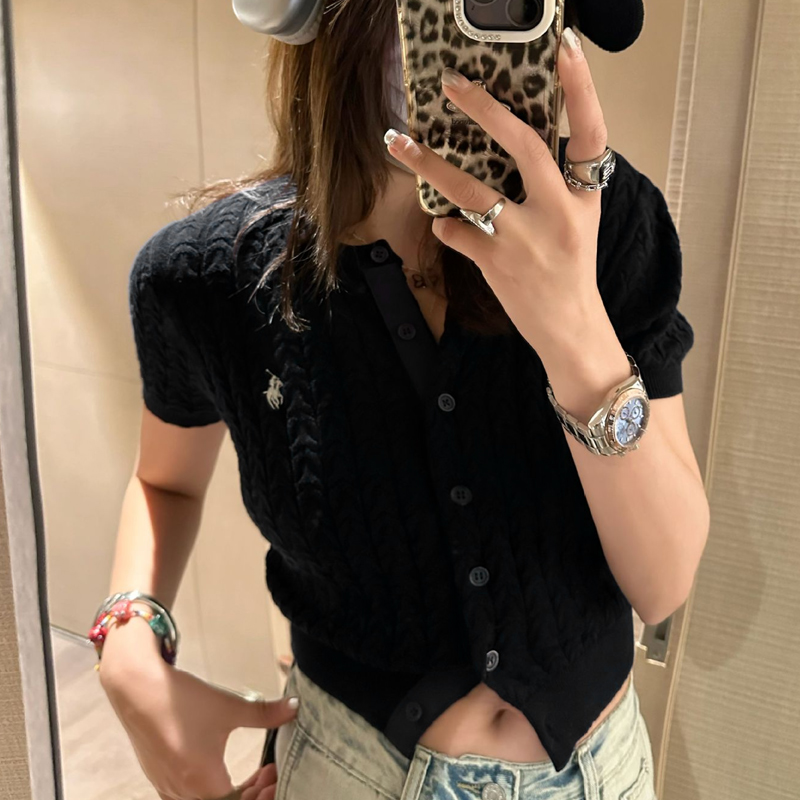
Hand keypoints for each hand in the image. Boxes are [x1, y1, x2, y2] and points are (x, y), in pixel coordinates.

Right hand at [99, 631, 297, 799]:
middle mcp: (183, 792)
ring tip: (250, 776)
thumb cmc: (183, 700)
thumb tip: (295, 707)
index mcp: (204, 782)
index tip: (274, 774)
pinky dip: (209, 790)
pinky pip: (186, 797)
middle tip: (268, 775)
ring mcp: (166, 786)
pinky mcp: (157, 776)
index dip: (262, 795)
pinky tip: (218, 769)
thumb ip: (265, 714)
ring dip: (230, 795)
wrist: (137, 689)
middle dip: (251, 795)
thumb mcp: (229, 706)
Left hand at [384, 26, 608, 360]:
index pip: (591, 133)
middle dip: (485, 111)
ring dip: (431, 165)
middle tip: (452, 86)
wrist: (570, 327)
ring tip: (399, 142)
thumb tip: (514, 144)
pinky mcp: (497, 264)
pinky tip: (442, 224)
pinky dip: (445, 226)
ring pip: (472, 191)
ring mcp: (525, 240)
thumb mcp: (579, 221)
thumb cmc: (571, 270)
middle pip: (524, 148)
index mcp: (584, 197)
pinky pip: (457, 233)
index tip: (566, 47)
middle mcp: (558, 213)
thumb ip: (556, 184)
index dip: (582, 88)